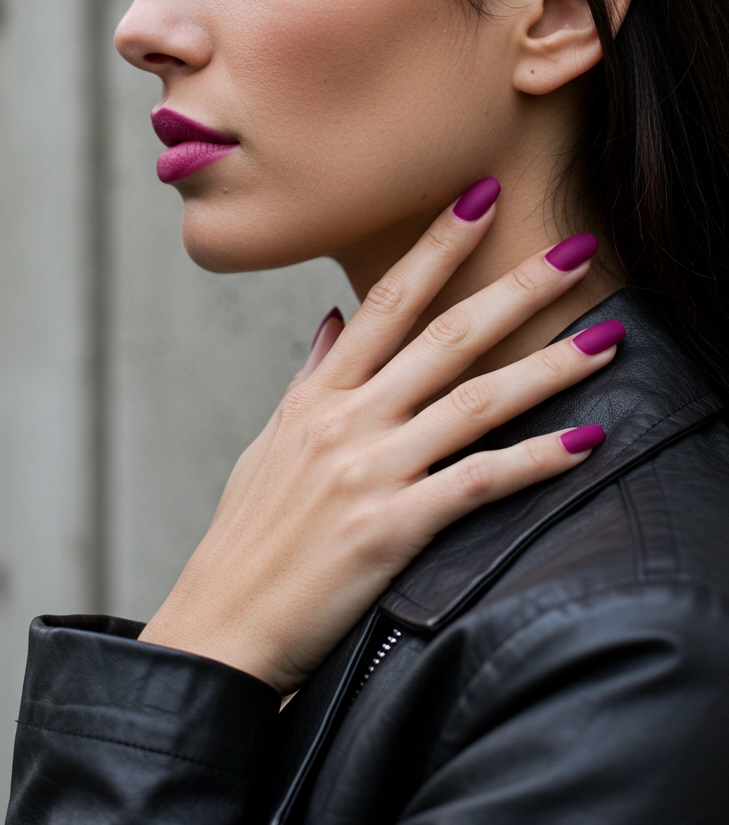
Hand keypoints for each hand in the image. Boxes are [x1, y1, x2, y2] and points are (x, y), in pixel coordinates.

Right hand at [140, 191, 618, 694]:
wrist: (221, 627)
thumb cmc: (246, 538)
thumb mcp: (268, 444)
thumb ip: (310, 379)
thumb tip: (334, 322)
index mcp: (319, 395)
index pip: (388, 301)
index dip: (438, 246)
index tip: (480, 198)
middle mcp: (347, 421)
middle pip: (446, 337)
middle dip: (516, 288)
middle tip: (574, 249)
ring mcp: (370, 471)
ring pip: (475, 401)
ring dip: (547, 367)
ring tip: (603, 339)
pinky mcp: (390, 529)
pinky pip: (477, 483)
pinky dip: (534, 461)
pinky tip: (583, 442)